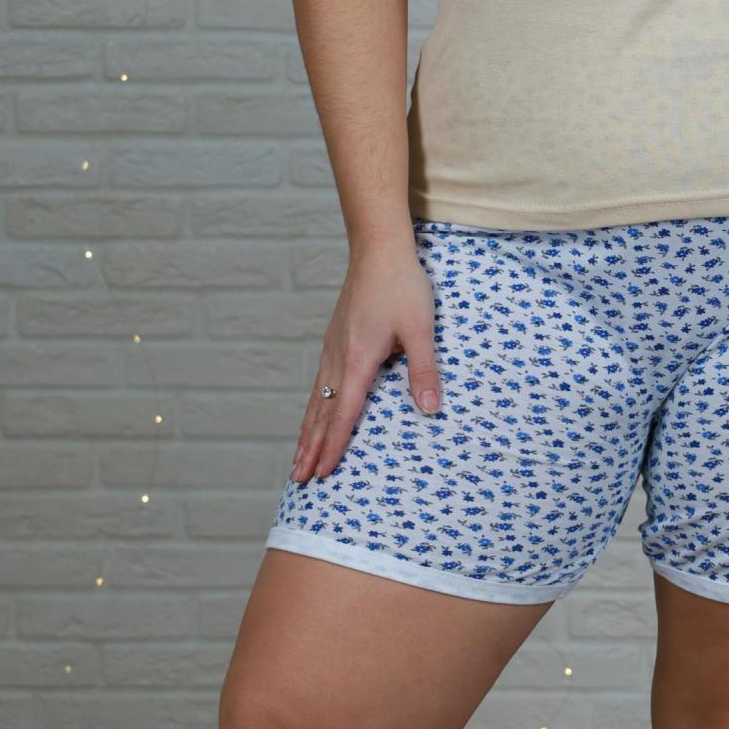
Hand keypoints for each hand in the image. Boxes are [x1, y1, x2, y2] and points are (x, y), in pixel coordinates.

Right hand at [289, 239, 442, 486]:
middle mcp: (338, 358)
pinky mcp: (334, 337)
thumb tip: (430, 409)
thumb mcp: (420, 329)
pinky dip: (314, 406)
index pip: (344, 414)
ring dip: (307, 431)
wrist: (378, 249)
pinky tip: (315, 411)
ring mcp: (332, 347)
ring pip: (316, 399)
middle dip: (310, 448)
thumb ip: (423, 371)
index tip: (322, 473)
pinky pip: (320, 382)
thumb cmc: (402, 286)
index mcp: (358, 360)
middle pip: (321, 413)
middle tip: (299, 479)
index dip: (333, 446)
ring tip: (298, 457)